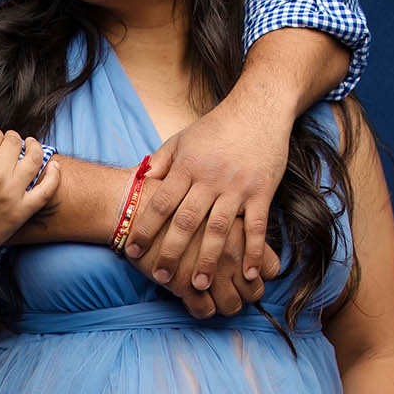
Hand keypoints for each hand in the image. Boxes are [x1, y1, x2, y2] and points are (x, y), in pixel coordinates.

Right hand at [0, 117, 59, 274]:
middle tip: (5, 146)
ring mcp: (12, 194)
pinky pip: (46, 190)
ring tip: (30, 145)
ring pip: (33, 158)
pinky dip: (54, 175)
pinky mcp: (22, 211)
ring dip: (34, 147)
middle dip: (9, 139)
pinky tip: (54, 165)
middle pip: (13, 142)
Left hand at [125, 109, 286, 295]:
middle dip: (171, 251)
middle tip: (161, 277)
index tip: (131, 250)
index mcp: (187, 166)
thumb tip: (139, 182)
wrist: (258, 109)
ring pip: (219, 229)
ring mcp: (237, 187)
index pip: (160, 203)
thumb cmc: (217, 127)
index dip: (145, 229)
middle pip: (186, 221)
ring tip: (198, 284)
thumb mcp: (183, 138)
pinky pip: (256, 226)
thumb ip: (162, 162)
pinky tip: (249, 273)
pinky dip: (254, 251)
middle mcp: (210, 179)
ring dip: (208, 259)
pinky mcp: (262, 192)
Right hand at [130, 209, 266, 319]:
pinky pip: (204, 310)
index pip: (271, 266)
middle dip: (246, 295)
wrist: (133, 206)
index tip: (250, 274)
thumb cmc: (172, 197)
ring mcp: (208, 270)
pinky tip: (196, 302)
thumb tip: (244, 223)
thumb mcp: (210, 195)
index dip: (261, 274)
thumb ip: (230, 209)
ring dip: (226, 307)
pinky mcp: (185, 283)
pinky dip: (203, 311)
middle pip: (254, 290)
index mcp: (239, 229)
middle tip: (234, 290)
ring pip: (232, 305)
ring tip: (216, 301)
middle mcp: (230, 251)